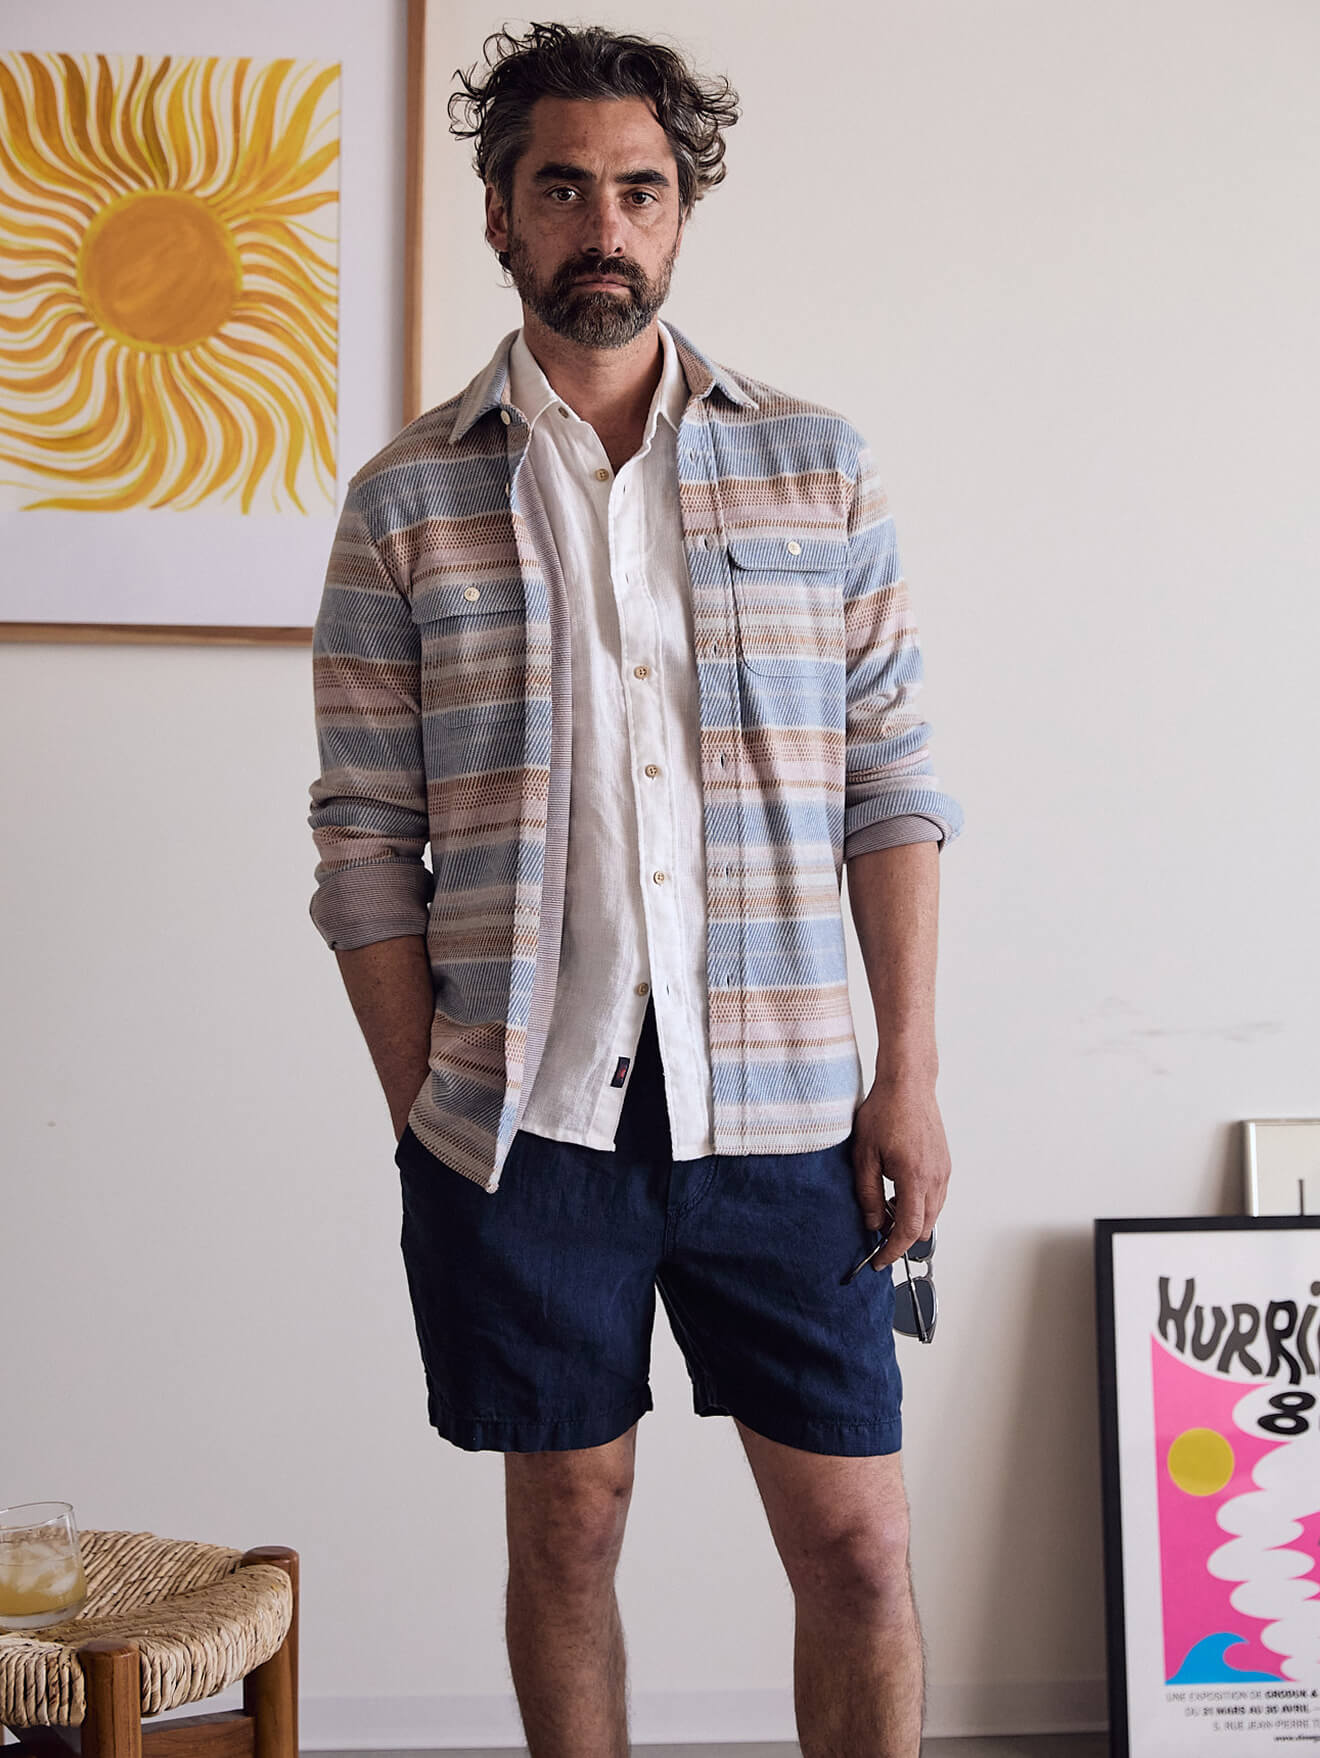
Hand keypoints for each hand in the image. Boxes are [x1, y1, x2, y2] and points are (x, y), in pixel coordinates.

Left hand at [851, 1072, 950, 1270]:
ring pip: (932, 1213)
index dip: (894, 1250)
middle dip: (902, 1239)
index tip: (881, 1261)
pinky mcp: (944, 1163)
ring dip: (912, 1221)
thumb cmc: (885, 1111)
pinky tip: (899, 1193)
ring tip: (886, 1210)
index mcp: (915, 1177)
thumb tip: (873, 1224)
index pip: (909, 1230)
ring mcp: (943, 1170)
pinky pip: (936, 1197)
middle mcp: (935, 1178)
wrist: (908, 1084)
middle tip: (879, 1238)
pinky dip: (920, 1205)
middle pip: (924, 1227)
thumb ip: (868, 1194)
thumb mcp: (864, 1155)